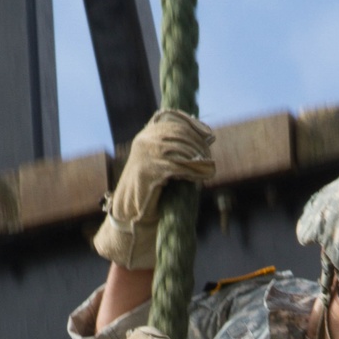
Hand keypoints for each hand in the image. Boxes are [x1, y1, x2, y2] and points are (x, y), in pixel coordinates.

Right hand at [93, 109, 214, 270]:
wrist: (130, 216)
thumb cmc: (149, 192)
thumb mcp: (162, 164)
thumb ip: (175, 151)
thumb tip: (204, 140)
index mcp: (146, 136)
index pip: (175, 122)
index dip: (194, 128)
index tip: (208, 137)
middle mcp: (144, 142)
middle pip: (180, 134)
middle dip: (198, 144)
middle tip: (209, 156)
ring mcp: (145, 155)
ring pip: (180, 149)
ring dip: (198, 158)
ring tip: (208, 167)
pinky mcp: (149, 170)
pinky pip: (177, 166)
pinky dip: (192, 171)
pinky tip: (202, 176)